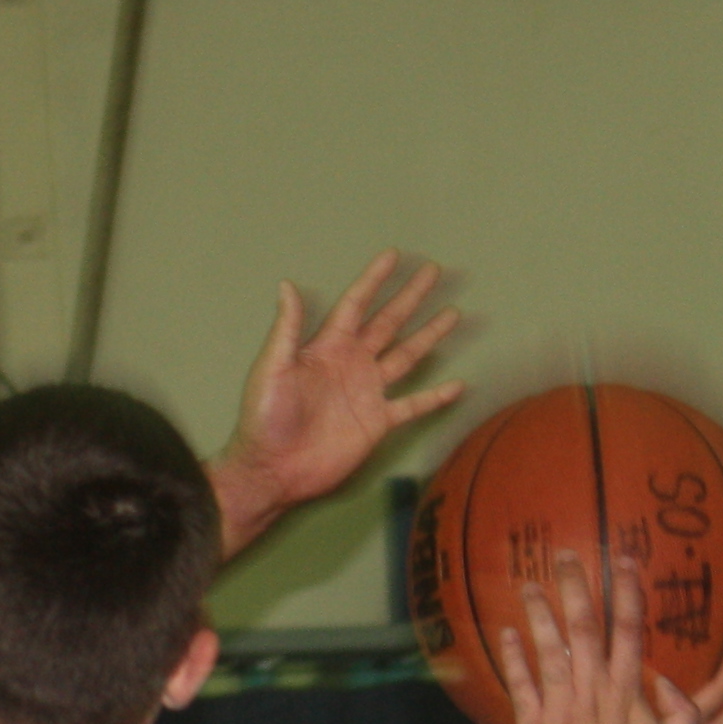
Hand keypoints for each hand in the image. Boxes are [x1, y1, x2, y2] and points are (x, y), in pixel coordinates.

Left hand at [208, 246, 464, 552]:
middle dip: (409, 297)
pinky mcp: (377, 422)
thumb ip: (287, 328)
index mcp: (326, 346)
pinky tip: (457, 385)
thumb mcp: (272, 368)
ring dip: (428, 335)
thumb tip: (287, 284)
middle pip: (387, 322)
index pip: (355, 304)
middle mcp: (351, 363)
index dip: (373, 280)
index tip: (392, 255)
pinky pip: (412, 406)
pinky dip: (435, 397)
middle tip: (432, 271)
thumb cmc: (265, 417)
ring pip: (406, 356)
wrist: (273, 469)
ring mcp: (367, 392)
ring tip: (452, 314)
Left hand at [493, 556, 722, 723]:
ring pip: (547, 651)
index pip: (629, 631)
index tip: (624, 561)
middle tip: (565, 555)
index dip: (626, 594)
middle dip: (577, 588)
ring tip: (528, 584)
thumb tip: (669, 681)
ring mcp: (560, 710)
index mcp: (628, 694)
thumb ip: (680, 714)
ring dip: (538, 614)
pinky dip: (513, 657)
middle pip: (585, 629)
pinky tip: (505, 633)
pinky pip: (520, 686)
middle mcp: (593, 693)